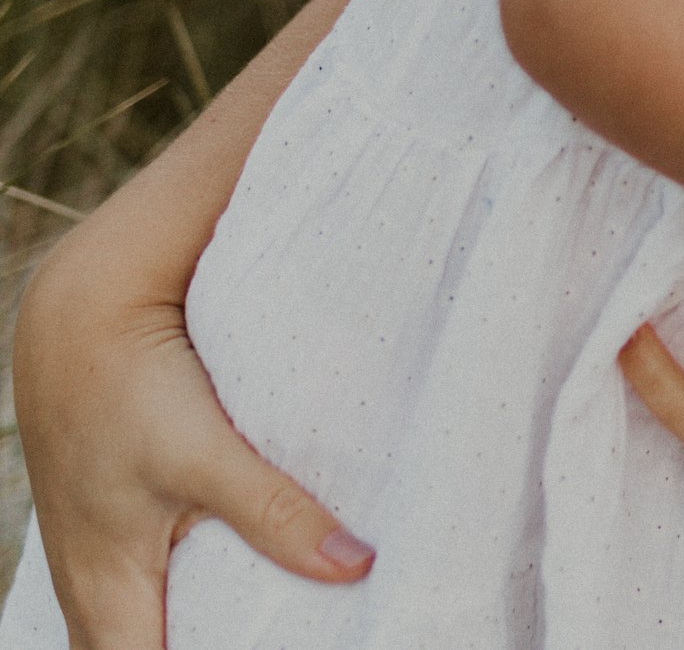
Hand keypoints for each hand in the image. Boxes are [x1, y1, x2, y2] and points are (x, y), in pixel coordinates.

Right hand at [13, 239, 371, 649]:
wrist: (77, 318)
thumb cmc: (127, 388)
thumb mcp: (203, 455)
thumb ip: (274, 512)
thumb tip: (353, 566)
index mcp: (107, 591)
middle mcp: (89, 585)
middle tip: (276, 636)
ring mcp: (91, 553)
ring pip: (133, 623)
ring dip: (182, 629)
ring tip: (259, 625)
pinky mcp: (108, 518)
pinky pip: (137, 585)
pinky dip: (176, 597)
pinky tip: (224, 583)